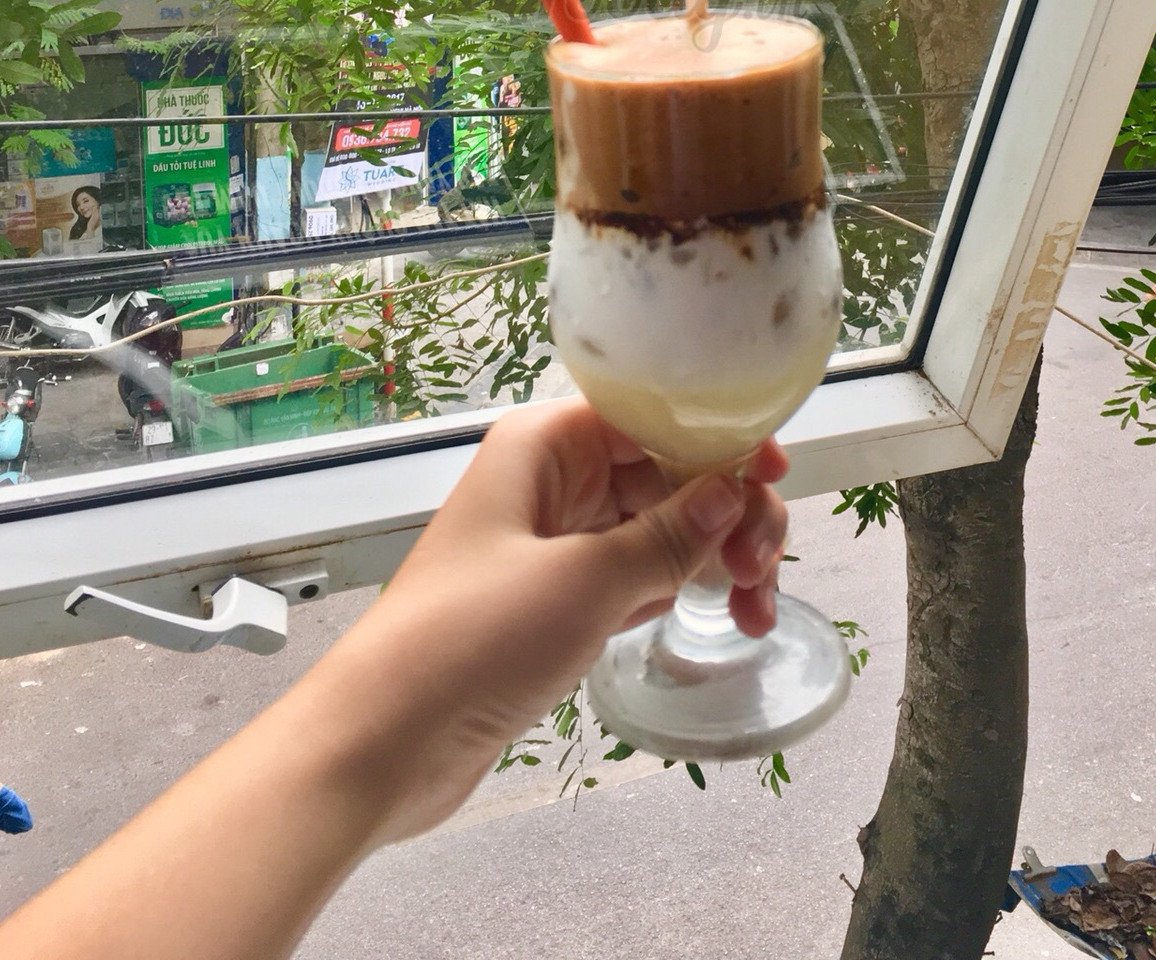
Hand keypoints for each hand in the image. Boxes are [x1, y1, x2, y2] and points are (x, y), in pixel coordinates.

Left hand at [306, 399, 788, 844]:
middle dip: (726, 510)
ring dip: (716, 555)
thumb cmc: (464, 642)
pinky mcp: (558, 599)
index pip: (650, 414)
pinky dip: (684, 588)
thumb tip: (729, 491)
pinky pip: (641, 573)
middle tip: (760, 564)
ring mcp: (555, 542)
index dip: (718, 438)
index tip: (771, 473)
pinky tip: (727, 613)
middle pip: (665, 468)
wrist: (383, 742)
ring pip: (661, 524)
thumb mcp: (583, 582)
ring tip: (752, 606)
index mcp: (543, 445)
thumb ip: (667, 535)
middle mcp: (550, 481)